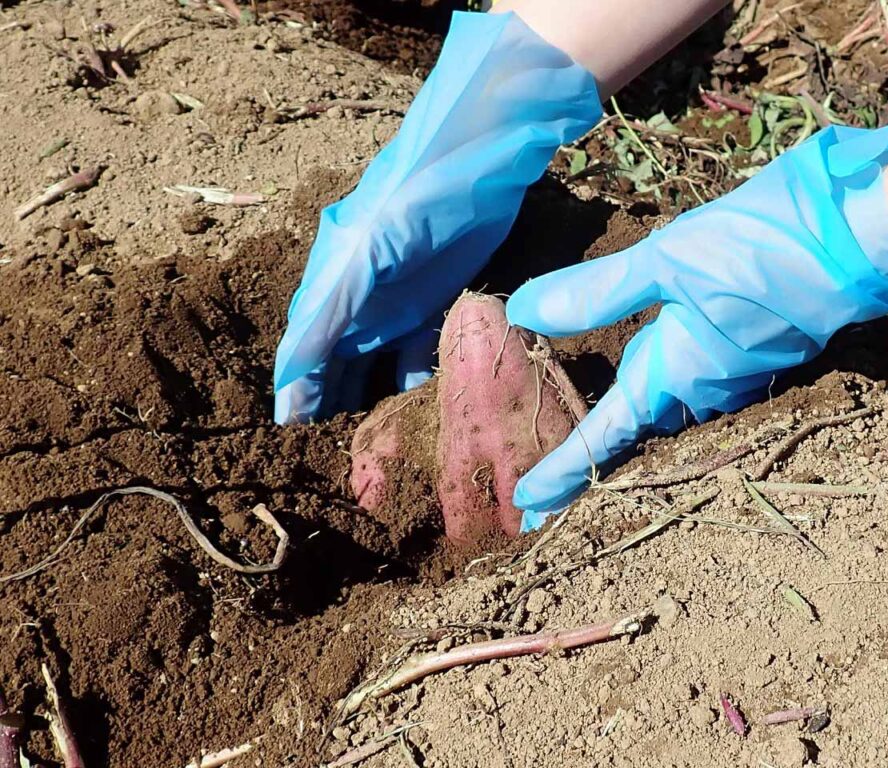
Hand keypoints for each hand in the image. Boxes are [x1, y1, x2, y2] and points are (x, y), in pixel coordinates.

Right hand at [273, 11, 599, 423]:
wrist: (482, 155)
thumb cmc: (415, 197)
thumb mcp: (364, 253)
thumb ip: (328, 315)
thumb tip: (288, 383)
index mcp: (328, 281)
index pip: (300, 348)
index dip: (293, 390)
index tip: (289, 437)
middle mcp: (355, 296)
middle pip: (333, 361)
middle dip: (328, 403)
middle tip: (329, 452)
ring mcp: (396, 301)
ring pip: (373, 361)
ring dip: (369, 398)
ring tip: (371, 443)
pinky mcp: (436, 302)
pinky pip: (418, 352)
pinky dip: (414, 379)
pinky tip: (416, 405)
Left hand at [508, 121, 887, 524]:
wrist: (862, 239)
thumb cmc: (761, 247)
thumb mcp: (666, 261)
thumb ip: (596, 293)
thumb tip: (522, 311)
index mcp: (677, 373)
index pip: (606, 434)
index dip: (564, 470)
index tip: (526, 508)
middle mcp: (706, 389)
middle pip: (637, 432)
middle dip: (593, 461)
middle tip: (546, 490)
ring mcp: (737, 376)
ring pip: (669, 409)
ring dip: (630, 428)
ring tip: (590, 442)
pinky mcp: (757, 355)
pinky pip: (697, 386)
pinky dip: (665, 390)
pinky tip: (653, 377)